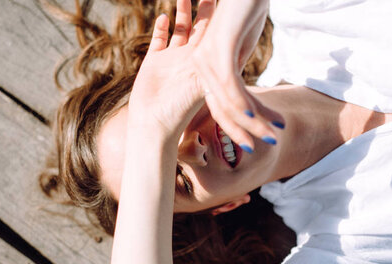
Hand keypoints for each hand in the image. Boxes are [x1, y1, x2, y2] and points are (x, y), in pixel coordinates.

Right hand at [127, 0, 214, 140]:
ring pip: (180, 30)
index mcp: (205, 65)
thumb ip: (218, 70)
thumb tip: (237, 54)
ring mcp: (172, 61)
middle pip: (201, 29)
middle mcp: (191, 61)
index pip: (217, 35)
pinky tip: (164, 15)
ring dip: (182, 12)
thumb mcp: (204, 85)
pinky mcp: (154, 62)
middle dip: (205, 9)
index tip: (225, 3)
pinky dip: (162, 28)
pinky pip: (159, 40)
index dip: (221, 18)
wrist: (154, 124)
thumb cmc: (180, 110)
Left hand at [192, 0, 284, 151]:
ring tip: (272, 134)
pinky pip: (230, 83)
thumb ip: (237, 69)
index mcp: (207, 69)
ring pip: (229, 101)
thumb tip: (242, 90)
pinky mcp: (220, 49)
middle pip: (223, 109)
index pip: (221, 107)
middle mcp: (202, 67)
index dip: (238, 128)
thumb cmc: (244, 11)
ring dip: (253, 120)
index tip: (256, 142)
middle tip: (264, 146)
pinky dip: (242, 101)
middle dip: (245, 131)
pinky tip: (251, 116)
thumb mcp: (240, 46)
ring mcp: (209, 59)